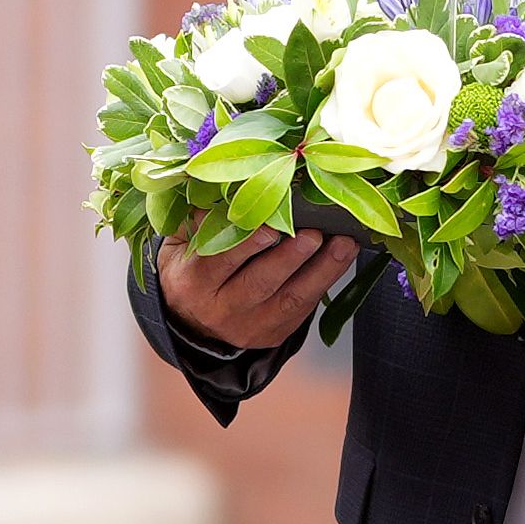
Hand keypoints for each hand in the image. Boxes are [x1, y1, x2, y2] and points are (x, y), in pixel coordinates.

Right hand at [158, 219, 360, 351]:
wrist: (192, 320)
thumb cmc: (192, 270)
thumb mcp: (181, 245)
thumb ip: (200, 220)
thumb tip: (229, 190)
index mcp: (193, 282)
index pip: (218, 263)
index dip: (245, 246)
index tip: (270, 227)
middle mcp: (220, 309)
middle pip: (259, 284)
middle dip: (290, 258)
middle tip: (314, 234)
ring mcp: (249, 325)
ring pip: (290, 300)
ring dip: (322, 270)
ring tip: (343, 244)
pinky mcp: (273, 333)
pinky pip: (304, 309)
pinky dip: (327, 281)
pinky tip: (343, 258)